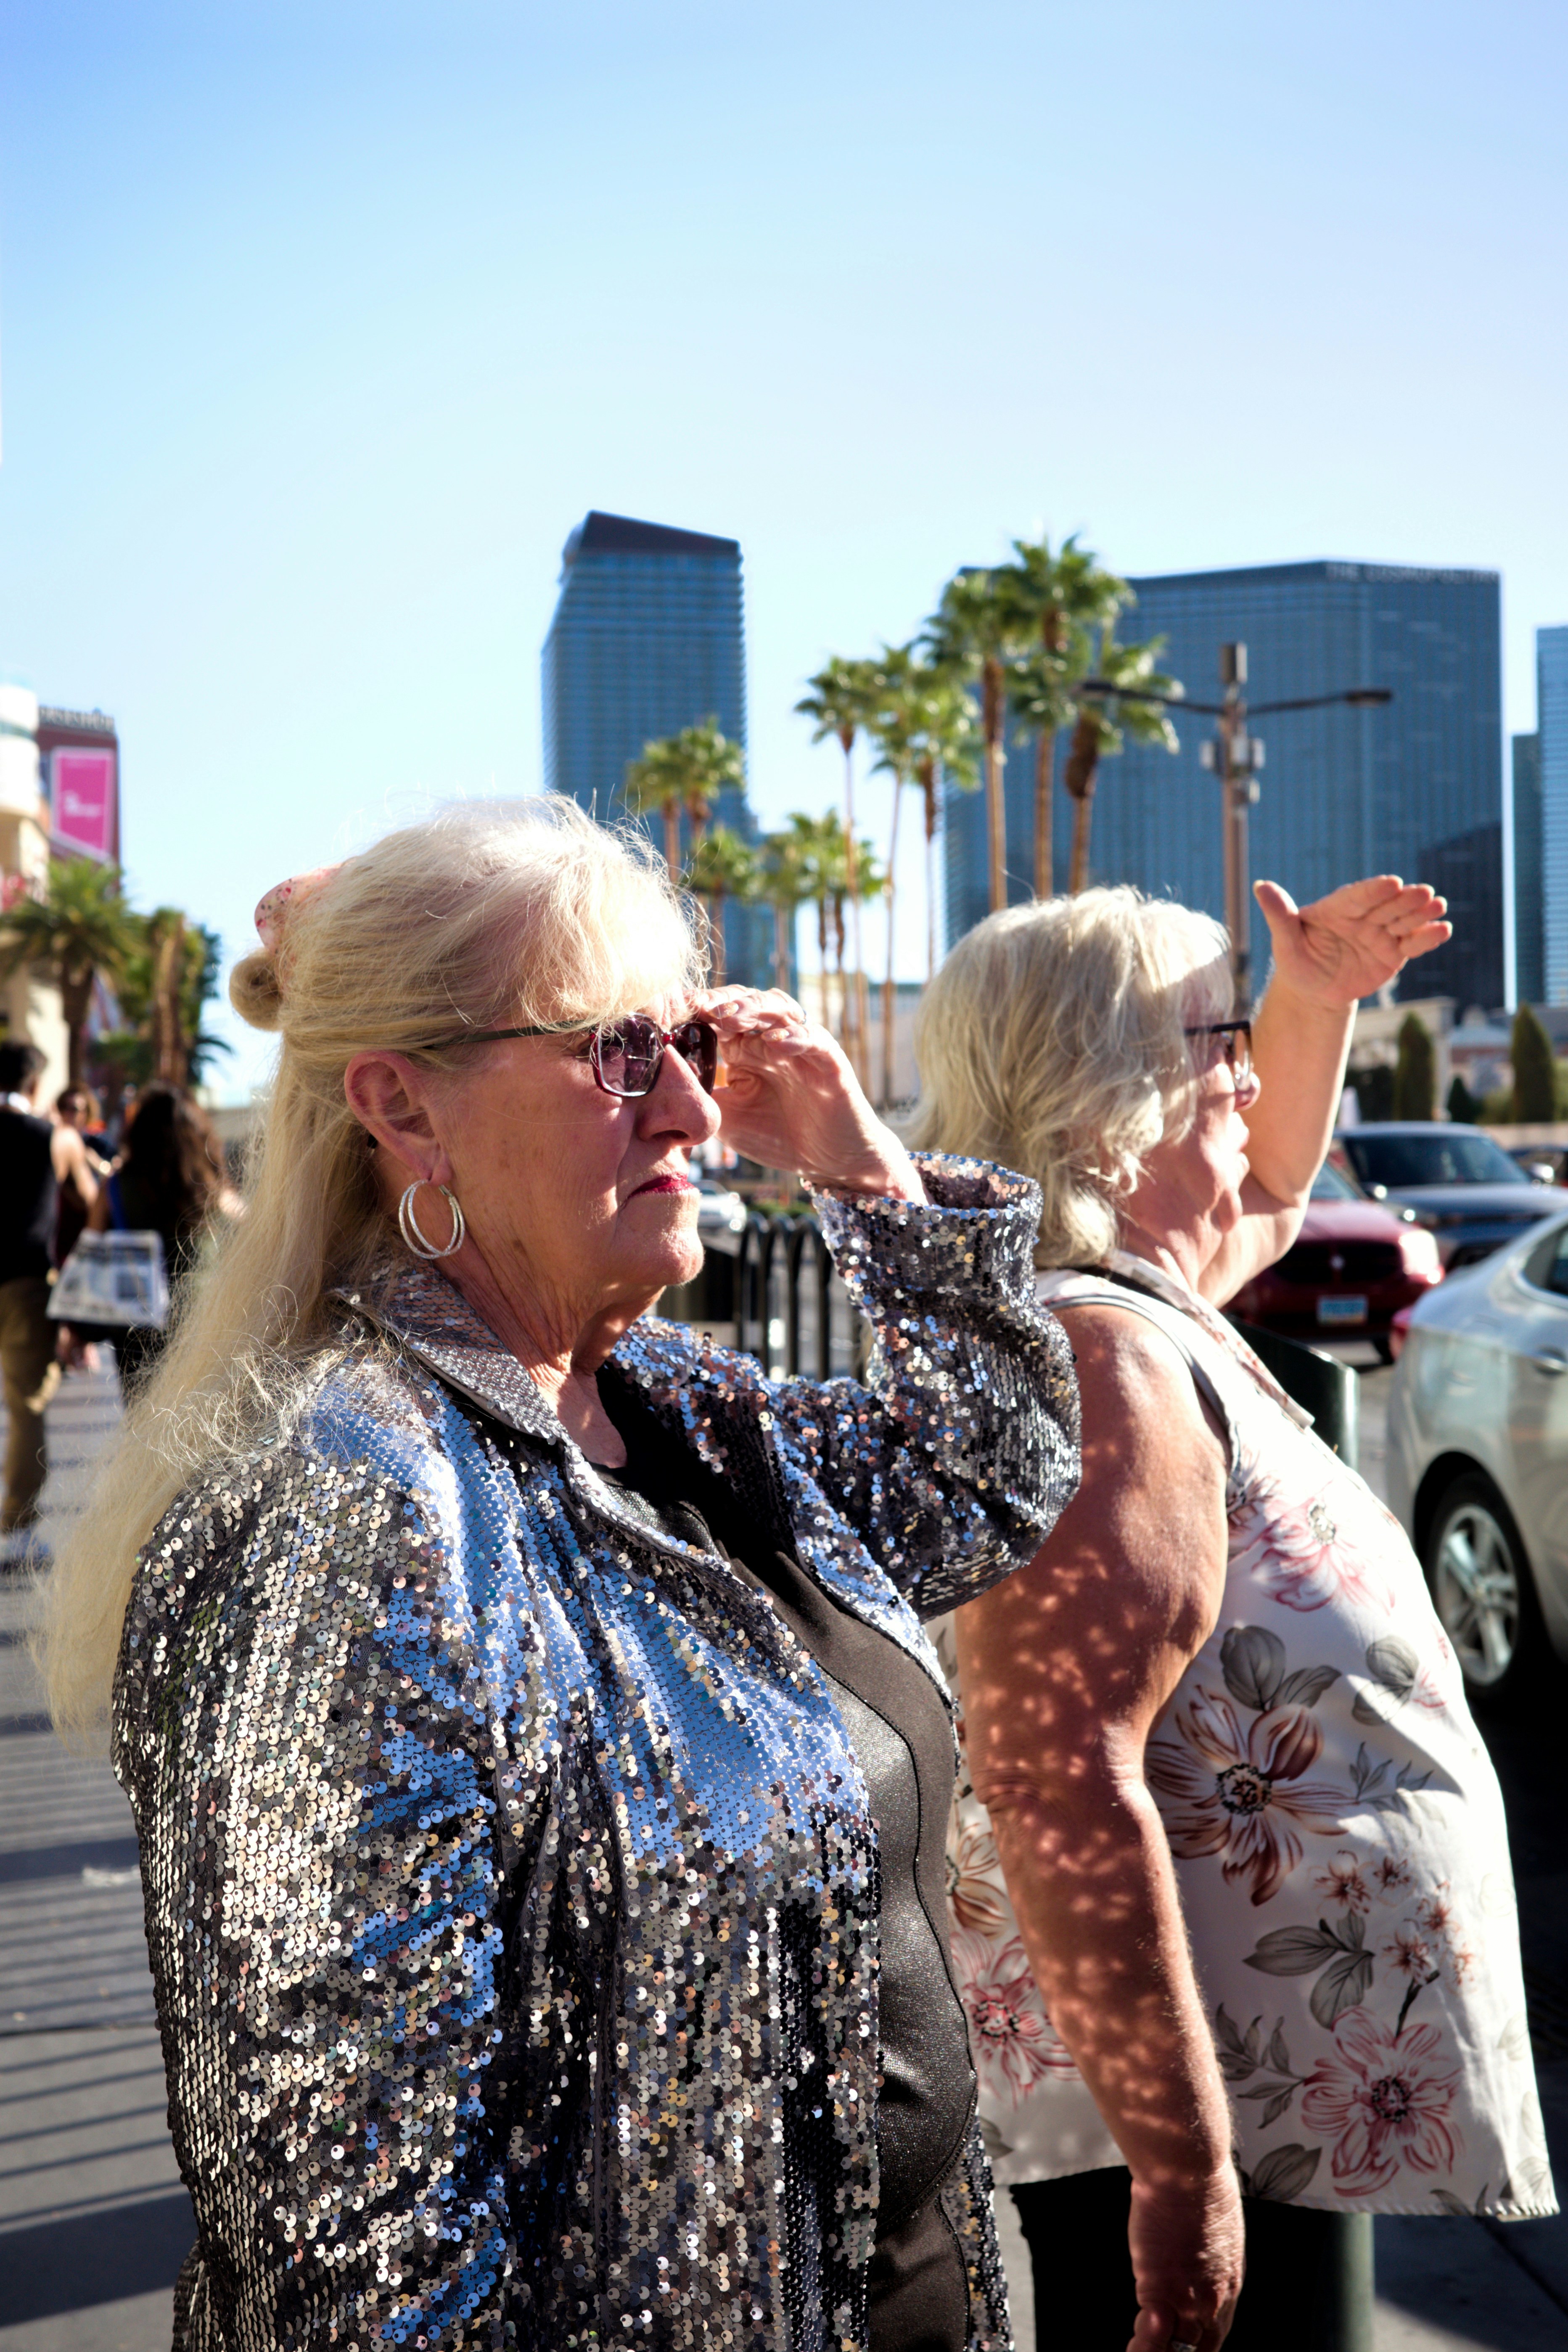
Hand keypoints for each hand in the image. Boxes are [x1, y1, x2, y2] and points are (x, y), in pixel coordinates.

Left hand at [692, 987, 924, 1201]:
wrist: (831, 1162)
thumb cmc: (778, 1136)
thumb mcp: (726, 1118)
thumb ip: (700, 1095)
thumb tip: (659, 1076)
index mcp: (745, 1049)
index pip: (720, 1016)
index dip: (700, 1009)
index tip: (674, 1010)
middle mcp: (772, 1040)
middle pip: (747, 1003)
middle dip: (723, 1002)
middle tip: (700, 1007)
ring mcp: (802, 1046)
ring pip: (779, 1011)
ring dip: (753, 1010)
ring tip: (729, 1017)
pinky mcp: (829, 1060)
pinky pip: (813, 1038)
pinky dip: (795, 1036)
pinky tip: (775, 1043)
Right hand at [1126, 2169, 1244, 2351]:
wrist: (1187, 2170)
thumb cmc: (1198, 2185)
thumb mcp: (1215, 2231)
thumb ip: (1203, 2257)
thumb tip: (1187, 2255)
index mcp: (1227, 2284)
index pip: (1215, 2335)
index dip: (1196, 2346)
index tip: (1179, 2346)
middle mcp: (1214, 2300)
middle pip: (1200, 2351)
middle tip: (1160, 2345)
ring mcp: (1189, 2299)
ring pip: (1178, 2351)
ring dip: (1156, 2351)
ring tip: (1140, 2347)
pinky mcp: (1162, 2290)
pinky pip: (1151, 2334)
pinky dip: (1143, 2344)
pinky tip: (1136, 2339)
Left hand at [1254, 875, 1451, 1010]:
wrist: (1314, 992)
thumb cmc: (1296, 962)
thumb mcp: (1285, 942)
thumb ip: (1279, 915)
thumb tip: (1260, 885)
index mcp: (1337, 908)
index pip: (1357, 897)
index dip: (1374, 891)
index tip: (1391, 883)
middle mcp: (1363, 917)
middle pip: (1386, 906)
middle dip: (1405, 900)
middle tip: (1424, 893)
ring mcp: (1381, 933)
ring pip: (1403, 922)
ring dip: (1421, 914)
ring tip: (1438, 906)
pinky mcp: (1394, 953)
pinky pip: (1412, 944)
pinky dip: (1428, 938)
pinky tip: (1444, 930)